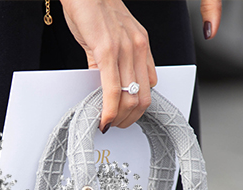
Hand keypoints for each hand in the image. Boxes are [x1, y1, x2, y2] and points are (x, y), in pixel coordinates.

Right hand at [60, 0, 157, 130]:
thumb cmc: (93, 9)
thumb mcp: (112, 37)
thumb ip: (115, 61)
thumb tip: (110, 87)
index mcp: (141, 45)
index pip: (149, 86)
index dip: (138, 107)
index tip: (125, 116)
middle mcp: (138, 48)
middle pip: (143, 98)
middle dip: (130, 119)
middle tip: (116, 126)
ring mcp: (124, 50)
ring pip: (130, 98)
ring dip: (119, 118)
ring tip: (108, 123)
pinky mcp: (107, 51)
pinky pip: (112, 89)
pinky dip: (108, 110)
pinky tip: (103, 119)